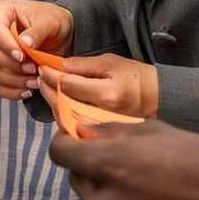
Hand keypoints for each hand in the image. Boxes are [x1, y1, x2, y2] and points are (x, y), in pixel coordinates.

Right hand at [0, 0, 74, 99]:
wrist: (60, 35)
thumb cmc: (54, 21)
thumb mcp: (50, 22)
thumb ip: (37, 31)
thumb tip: (24, 43)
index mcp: (1, 11)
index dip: (6, 46)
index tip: (22, 56)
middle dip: (11, 66)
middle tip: (33, 69)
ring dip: (14, 81)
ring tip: (35, 82)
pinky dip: (11, 92)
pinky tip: (28, 91)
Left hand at [37, 53, 157, 118]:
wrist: (158, 100)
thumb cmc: (137, 79)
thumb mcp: (113, 63)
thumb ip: (85, 65)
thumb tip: (61, 67)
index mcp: (107, 95)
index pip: (68, 86)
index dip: (52, 76)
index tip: (43, 68)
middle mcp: (101, 115)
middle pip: (62, 105)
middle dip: (47, 90)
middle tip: (41, 78)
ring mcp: (100, 129)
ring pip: (64, 119)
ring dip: (51, 103)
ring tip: (46, 88)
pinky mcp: (99, 136)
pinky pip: (73, 128)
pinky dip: (62, 115)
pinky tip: (59, 103)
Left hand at [49, 121, 198, 199]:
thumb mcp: (158, 131)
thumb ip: (113, 132)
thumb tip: (84, 133)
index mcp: (108, 166)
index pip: (60, 154)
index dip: (66, 144)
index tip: (78, 142)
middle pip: (81, 184)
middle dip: (96, 172)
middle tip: (130, 165)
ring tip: (155, 193)